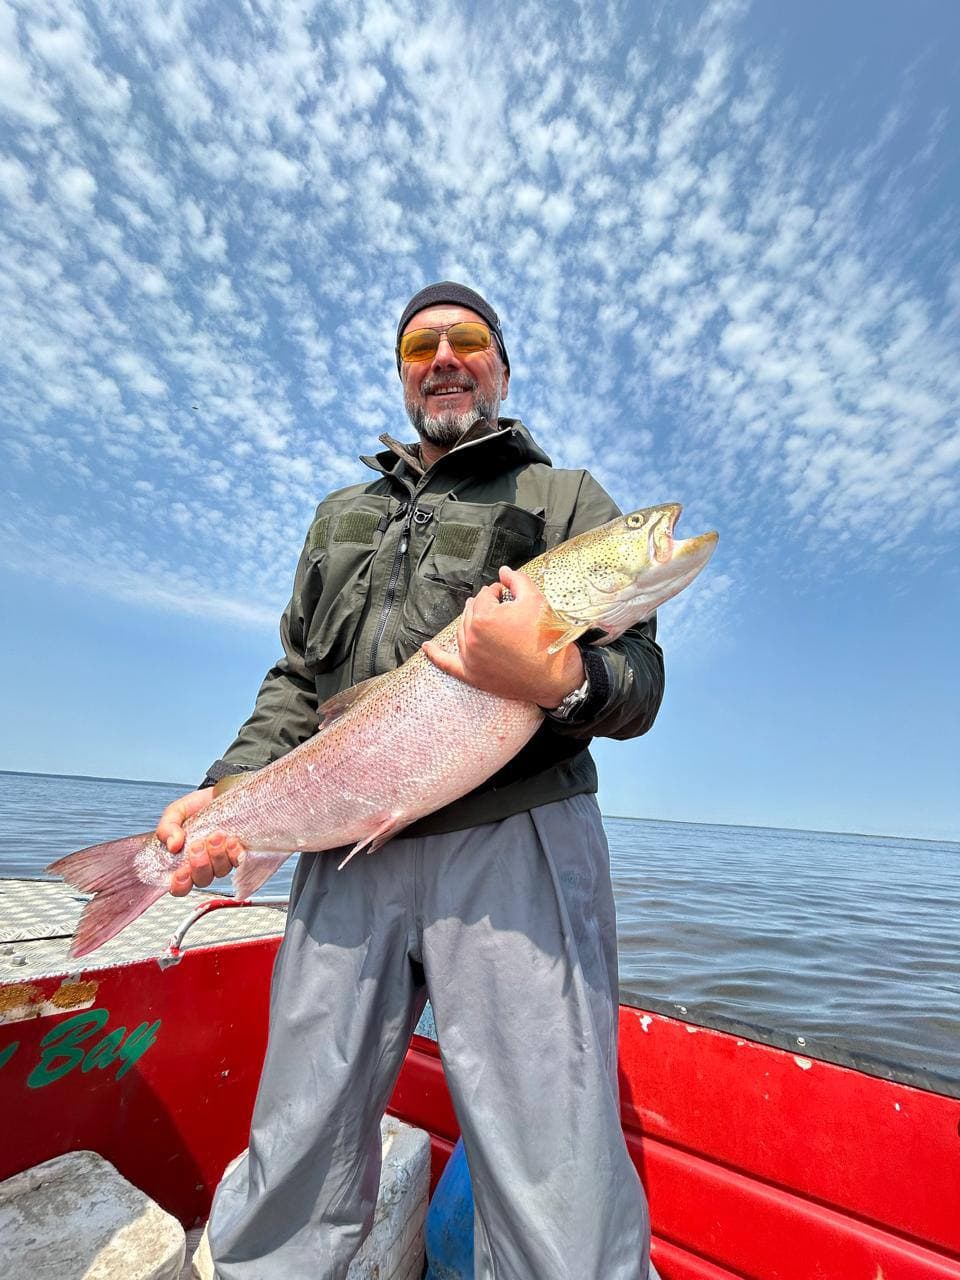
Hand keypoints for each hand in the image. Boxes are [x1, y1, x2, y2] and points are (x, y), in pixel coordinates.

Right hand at [156, 789, 245, 895]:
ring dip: (217, 856)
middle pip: (202, 880)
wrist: (217, 794)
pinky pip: (239, 861)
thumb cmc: (194, 808)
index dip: (180, 885)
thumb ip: (167, 828)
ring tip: (215, 837)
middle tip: (198, 845)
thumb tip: (172, 845)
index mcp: (183, 862)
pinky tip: (232, 841)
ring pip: (221, 871)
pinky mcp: (237, 852)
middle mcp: (204, 865)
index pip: (179, 886)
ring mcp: (222, 860)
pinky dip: (235, 853)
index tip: (181, 872)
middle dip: (200, 865)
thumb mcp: (174, 814)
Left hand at [422, 566, 583, 706]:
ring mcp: (469, 658)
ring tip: (489, 622)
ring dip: (473, 623)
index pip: (485, 594)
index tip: (511, 596)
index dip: (500, 592)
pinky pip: (447, 664)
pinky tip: (427, 647)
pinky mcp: (472, 675)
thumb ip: (516, 580)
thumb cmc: (546, 637)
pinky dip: (435, 655)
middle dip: (487, 607)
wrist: (554, 675)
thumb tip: (503, 572)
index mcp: (483, 617)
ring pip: (463, 631)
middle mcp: (471, 637)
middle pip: (472, 611)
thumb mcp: (535, 599)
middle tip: (505, 610)